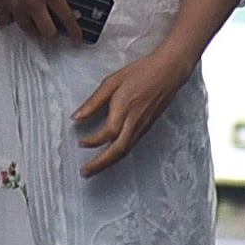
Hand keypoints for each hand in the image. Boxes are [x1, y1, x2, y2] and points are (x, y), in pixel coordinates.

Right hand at [0, 0, 90, 42]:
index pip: (66, 16)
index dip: (74, 30)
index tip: (78, 37)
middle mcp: (33, 2)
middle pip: (47, 31)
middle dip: (53, 33)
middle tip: (55, 29)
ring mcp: (16, 7)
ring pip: (28, 30)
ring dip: (35, 29)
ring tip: (37, 23)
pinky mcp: (0, 6)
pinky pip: (7, 22)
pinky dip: (12, 21)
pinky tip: (15, 14)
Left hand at [72, 46, 190, 176]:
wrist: (168, 71)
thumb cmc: (140, 72)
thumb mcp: (112, 81)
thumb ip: (94, 101)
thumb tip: (76, 116)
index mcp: (124, 108)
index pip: (107, 133)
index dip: (93, 141)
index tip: (80, 143)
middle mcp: (134, 121)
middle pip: (117, 150)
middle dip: (100, 164)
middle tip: (85, 172)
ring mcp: (143, 126)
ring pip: (125, 151)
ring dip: (109, 163)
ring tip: (94, 168)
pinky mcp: (147, 127)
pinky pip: (131, 145)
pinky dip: (119, 154)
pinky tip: (111, 155)